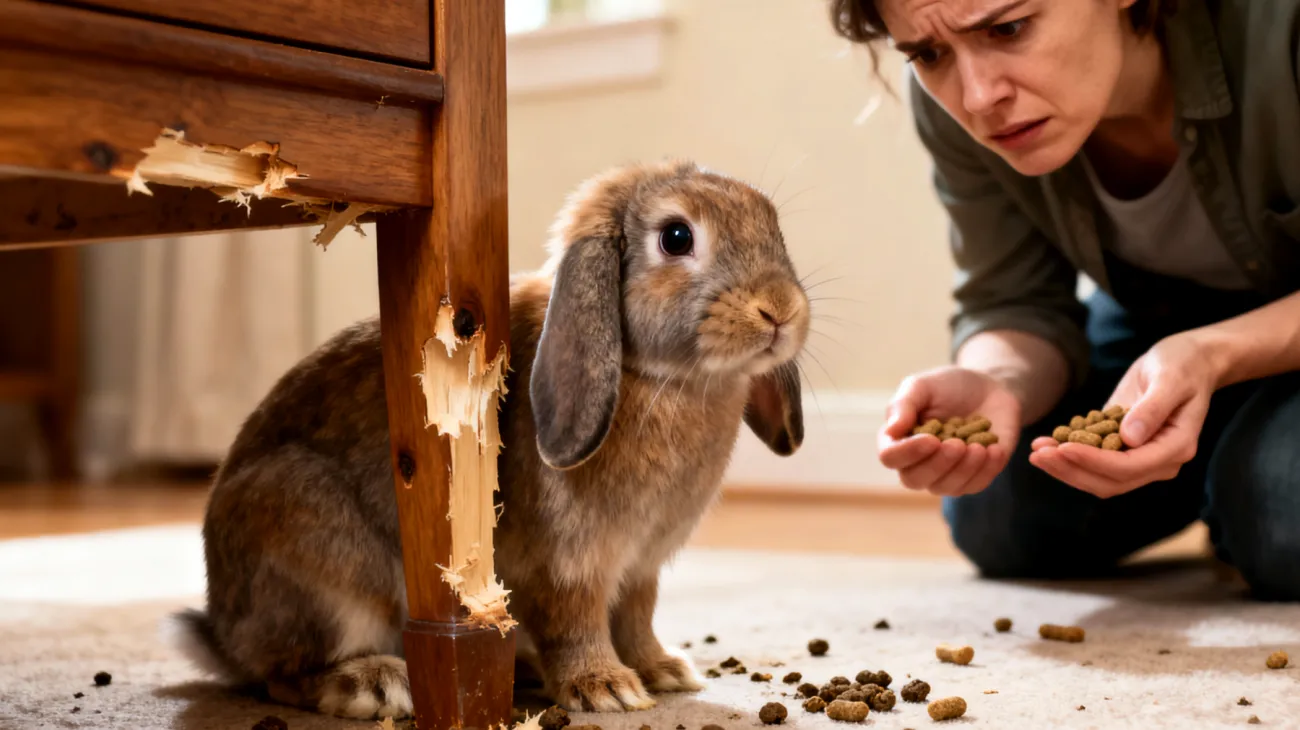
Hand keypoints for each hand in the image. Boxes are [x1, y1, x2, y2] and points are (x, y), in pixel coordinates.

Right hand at [877, 366, 1020, 496]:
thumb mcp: (922, 385)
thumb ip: (903, 404)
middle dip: (937, 465)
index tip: (931, 439)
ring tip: (979, 447)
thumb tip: (891, 430)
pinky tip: (994, 450)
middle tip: (958, 444)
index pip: (890, 457)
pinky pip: (975, 485)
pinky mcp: (973, 477)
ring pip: (945, 487)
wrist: (988, 389)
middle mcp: (917, 462)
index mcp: (899, 439)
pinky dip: (985, 471)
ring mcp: (945, 474)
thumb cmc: (948, 386)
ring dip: (963, 469)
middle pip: (914, 479)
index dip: (908, 452)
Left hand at [1028, 332, 1216, 497]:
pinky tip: (1044, 443)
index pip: (1129, 467)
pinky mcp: (1123, 448)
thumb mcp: (1170, 379)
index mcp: (1176, 448)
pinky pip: (1094, 461)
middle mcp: (1158, 461)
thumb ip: (1152, 408)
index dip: (1094, 461)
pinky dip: (1068, 456)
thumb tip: (1129, 439)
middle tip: (1038, 454)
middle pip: (1109, 481)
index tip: (1064, 447)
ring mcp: (1140, 458)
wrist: (1187, 361)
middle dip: (1071, 470)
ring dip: (1064, 468)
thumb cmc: (1183, 365)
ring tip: (1036, 451)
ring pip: (1098, 477)